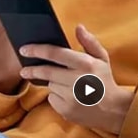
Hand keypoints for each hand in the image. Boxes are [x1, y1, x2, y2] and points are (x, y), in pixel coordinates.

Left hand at [19, 24, 133, 134]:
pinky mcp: (67, 110)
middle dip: (32, 69)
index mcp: (86, 64)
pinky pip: (52, 99)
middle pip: (46, 71)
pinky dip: (56, 96)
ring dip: (52, 82)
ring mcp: (72, 97)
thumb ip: (89, 41)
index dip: (37, 50)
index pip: (55, 53)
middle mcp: (78, 80)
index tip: (24, 49)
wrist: (113, 110)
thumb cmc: (104, 80)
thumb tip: (78, 27)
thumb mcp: (101, 58)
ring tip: (65, 84)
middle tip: (24, 69)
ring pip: (50, 85)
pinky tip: (68, 96)